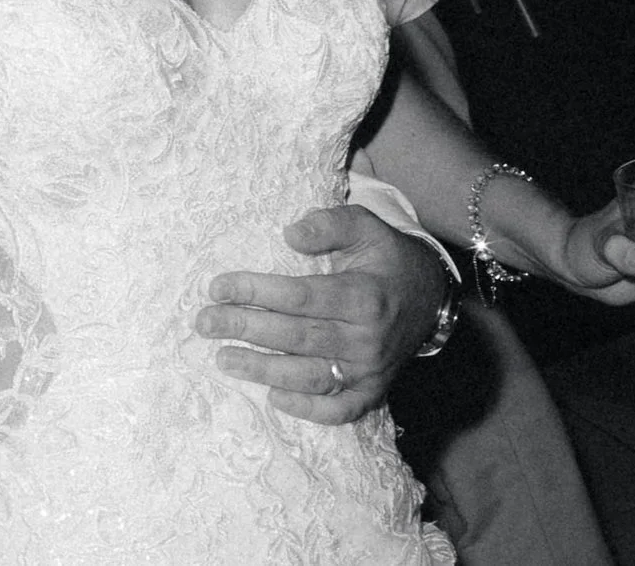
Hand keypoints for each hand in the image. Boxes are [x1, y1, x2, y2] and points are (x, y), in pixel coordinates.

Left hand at [196, 205, 448, 425]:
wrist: (429, 298)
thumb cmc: (385, 259)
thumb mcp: (365, 227)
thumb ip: (329, 224)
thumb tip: (290, 234)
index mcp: (365, 296)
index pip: (300, 296)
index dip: (256, 291)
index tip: (218, 287)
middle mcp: (368, 339)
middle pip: (298, 337)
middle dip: (246, 329)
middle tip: (205, 322)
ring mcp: (371, 371)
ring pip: (311, 377)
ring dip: (263, 371)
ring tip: (223, 359)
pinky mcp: (373, 392)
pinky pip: (338, 410)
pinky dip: (306, 409)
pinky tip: (273, 397)